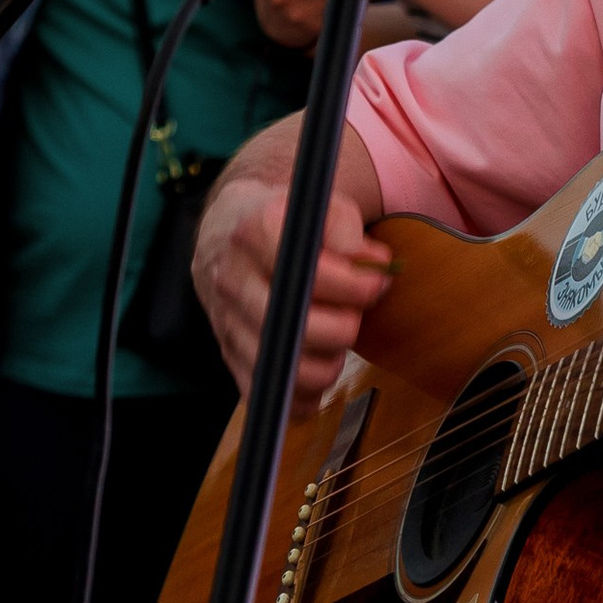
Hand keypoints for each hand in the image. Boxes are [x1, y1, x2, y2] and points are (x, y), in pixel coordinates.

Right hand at [194, 140, 392, 406]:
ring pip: (283, 366)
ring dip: (326, 365)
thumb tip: (375, 267)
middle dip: (342, 327)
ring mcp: (227, 321)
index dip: (351, 284)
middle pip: (296, 324)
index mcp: (255, 232)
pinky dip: (302, 396)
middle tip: (355, 316)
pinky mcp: (229, 355)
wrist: (226, 235)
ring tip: (338, 344)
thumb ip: (348, 230)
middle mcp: (234, 278)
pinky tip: (318, 370)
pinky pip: (268, 394)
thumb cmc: (283, 222)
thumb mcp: (317, 207)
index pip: (308, 271)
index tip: (375, 283)